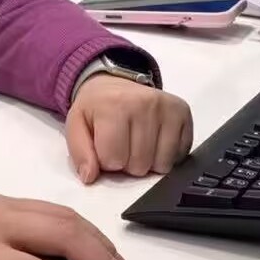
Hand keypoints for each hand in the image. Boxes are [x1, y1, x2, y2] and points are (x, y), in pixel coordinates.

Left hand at [66, 75, 192, 183]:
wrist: (113, 83)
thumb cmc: (96, 108)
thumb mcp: (76, 125)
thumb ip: (79, 152)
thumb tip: (90, 177)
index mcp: (114, 105)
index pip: (114, 159)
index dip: (107, 161)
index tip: (105, 146)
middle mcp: (145, 103)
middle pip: (139, 165)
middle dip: (127, 163)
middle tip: (123, 145)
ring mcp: (167, 108)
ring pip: (162, 165)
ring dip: (148, 162)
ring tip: (138, 144)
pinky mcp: (183, 113)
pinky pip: (180, 155)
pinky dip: (167, 156)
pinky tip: (155, 142)